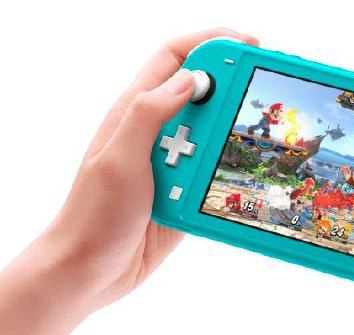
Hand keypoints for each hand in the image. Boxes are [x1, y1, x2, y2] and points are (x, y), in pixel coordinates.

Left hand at [33, 29, 258, 311]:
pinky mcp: (184, 192)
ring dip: (233, 137)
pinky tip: (244, 176)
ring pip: (214, 134)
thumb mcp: (118, 159)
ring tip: (256, 147)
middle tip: (265, 99)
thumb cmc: (94, 215)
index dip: (211, 43)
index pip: (175, 60)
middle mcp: (155, 132)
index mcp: (134, 113)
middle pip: (204, 94)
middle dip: (235, 90)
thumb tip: (191, 78)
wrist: (89, 272)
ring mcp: (171, 163)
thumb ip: (149, 113)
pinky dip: (230, 170)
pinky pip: (215, 172)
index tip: (248, 46)